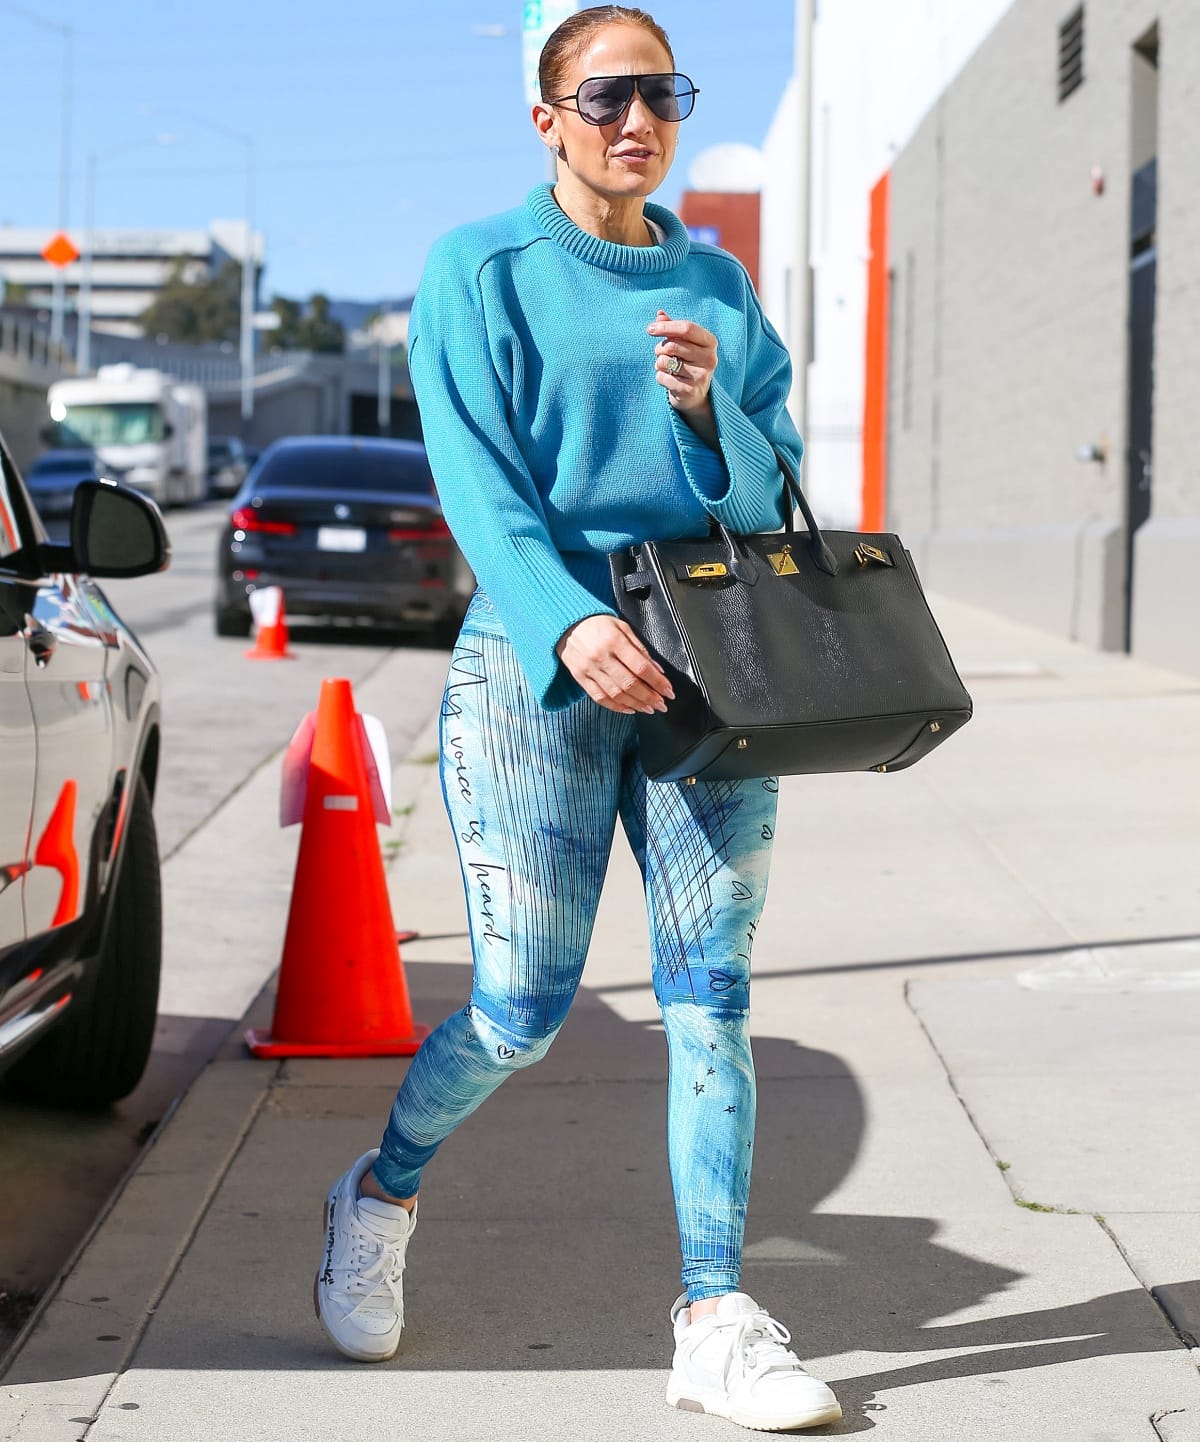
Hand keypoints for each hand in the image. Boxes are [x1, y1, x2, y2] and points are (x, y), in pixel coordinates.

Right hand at [555, 614, 674, 714]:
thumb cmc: (597, 624)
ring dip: (636, 704)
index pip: (641, 667)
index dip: (658, 682)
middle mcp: (601, 657)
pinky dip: (617, 706)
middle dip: (650, 697)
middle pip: (630, 684)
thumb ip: (640, 649)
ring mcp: (589, 669)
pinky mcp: (580, 678)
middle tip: (662, 704)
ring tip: (649, 708)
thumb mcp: (622, 627)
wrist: (566, 624)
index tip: (668, 691)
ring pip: (616, 694)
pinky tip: (629, 709)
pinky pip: (600, 697)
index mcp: (614, 641)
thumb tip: (657, 670)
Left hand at [647, 309, 716, 415]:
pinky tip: (670, 380)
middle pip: (672, 345)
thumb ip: (672, 328)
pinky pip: (662, 377)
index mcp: (710, 342)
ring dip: (659, 363)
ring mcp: (701, 376)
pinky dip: (660, 378)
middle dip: (659, 348)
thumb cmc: (687, 362)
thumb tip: (660, 314)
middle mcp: (709, 358)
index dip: (666, 327)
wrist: (695, 395)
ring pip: (664, 362)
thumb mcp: (683, 342)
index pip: (687, 328)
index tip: (650, 329)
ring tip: (668, 367)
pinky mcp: (689, 391)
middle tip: (661, 353)